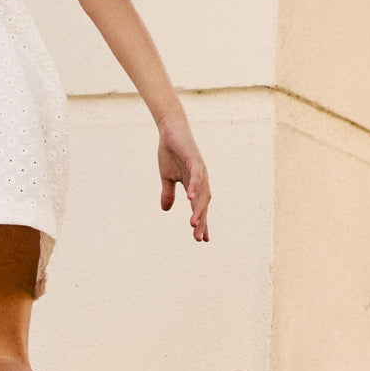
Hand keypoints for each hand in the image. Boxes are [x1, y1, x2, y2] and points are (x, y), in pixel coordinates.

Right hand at [158, 116, 210, 241]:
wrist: (171, 130)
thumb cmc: (170, 152)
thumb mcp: (166, 177)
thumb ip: (168, 193)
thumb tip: (166, 210)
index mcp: (194, 185)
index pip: (199, 207)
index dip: (202, 223)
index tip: (203, 240)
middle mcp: (201, 180)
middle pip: (203, 204)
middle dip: (201, 221)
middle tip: (198, 238)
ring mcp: (200, 170)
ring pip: (202, 194)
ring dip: (198, 209)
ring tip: (193, 224)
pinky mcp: (195, 160)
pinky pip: (197, 176)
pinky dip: (195, 187)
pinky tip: (190, 198)